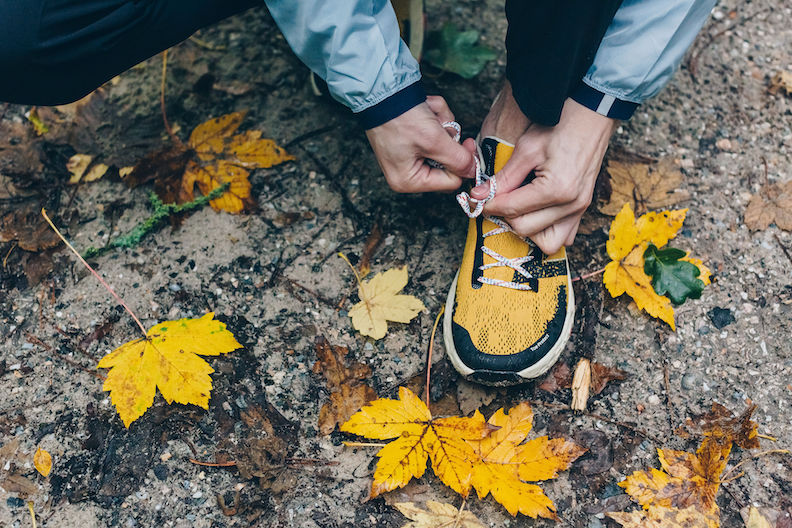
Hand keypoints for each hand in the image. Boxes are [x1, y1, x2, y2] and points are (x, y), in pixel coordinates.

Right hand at [366, 96, 476, 192]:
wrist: (381, 90)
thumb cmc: (400, 117)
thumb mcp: (434, 140)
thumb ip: (458, 160)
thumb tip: (473, 171)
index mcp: (408, 180)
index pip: (450, 181)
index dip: (462, 162)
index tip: (467, 142)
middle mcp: (407, 171)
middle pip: (447, 161)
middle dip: (447, 138)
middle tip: (439, 124)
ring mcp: (408, 154)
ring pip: (443, 143)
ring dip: (441, 123)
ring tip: (428, 112)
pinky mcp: (411, 139)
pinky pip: (434, 131)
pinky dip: (434, 116)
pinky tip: (425, 108)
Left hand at [473, 98, 616, 253]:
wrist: (591, 116)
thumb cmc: (560, 126)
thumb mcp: (526, 149)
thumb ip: (503, 177)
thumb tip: (479, 195)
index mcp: (556, 189)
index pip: (512, 209)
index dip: (489, 205)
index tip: (477, 198)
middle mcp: (571, 205)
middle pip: (525, 228)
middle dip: (506, 215)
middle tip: (496, 199)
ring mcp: (580, 209)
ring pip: (545, 241)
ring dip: (527, 228)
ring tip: (517, 207)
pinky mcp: (584, 209)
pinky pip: (563, 236)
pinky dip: (546, 231)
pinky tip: (535, 213)